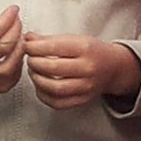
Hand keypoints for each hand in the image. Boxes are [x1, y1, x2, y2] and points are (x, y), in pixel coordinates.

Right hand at [0, 5, 23, 90]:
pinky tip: (16, 57)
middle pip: (3, 48)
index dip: (7, 20)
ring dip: (19, 51)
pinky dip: (16, 71)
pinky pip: (5, 83)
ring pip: (8, 68)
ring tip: (20, 37)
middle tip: (17, 19)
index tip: (14, 10)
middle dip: (16, 30)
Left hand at [22, 34, 140, 110]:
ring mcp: (86, 86)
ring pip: (54, 88)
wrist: (114, 67)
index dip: (33, 47)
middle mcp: (88, 68)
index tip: (26, 45)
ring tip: (34, 72)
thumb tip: (27, 38)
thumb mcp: (74, 39)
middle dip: (34, 63)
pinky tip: (40, 86)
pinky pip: (58, 103)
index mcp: (85, 48)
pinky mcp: (83, 100)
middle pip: (52, 68)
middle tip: (30, 59)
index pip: (53, 47)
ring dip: (37, 79)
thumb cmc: (91, 51)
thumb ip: (49, 39)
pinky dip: (43, 96)